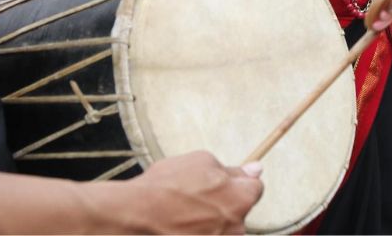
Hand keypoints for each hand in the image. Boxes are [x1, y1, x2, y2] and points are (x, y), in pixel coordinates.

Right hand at [122, 151, 262, 234]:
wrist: (134, 215)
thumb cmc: (167, 185)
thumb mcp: (200, 162)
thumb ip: (232, 169)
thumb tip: (256, 169)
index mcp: (241, 200)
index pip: (255, 190)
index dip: (238, 184)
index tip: (221, 184)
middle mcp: (237, 228)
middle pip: (238, 213)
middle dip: (223, 206)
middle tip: (194, 201)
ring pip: (222, 230)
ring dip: (210, 224)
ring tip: (183, 216)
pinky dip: (198, 233)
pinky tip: (179, 227)